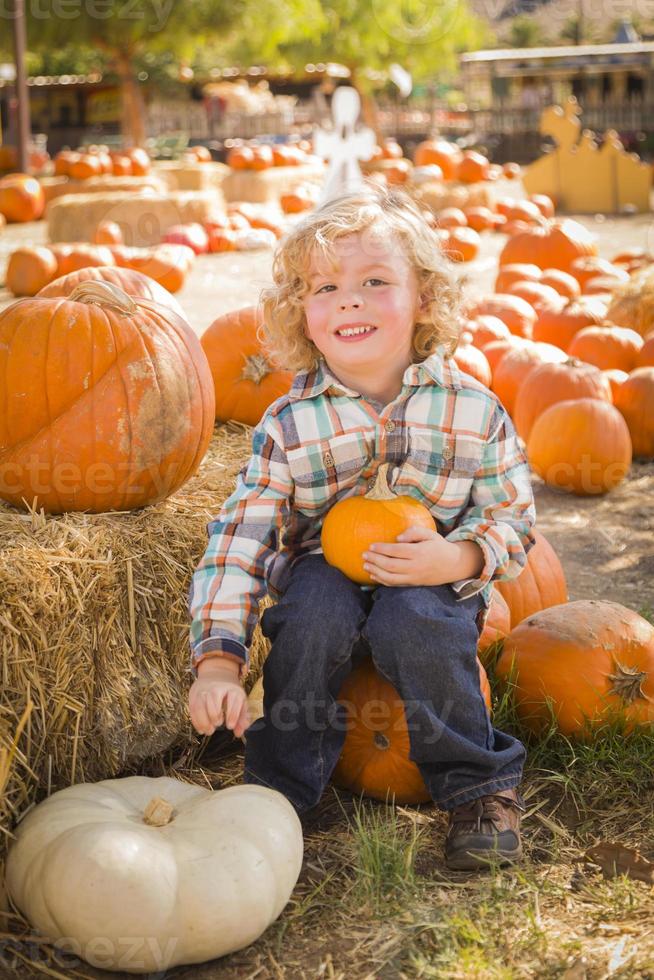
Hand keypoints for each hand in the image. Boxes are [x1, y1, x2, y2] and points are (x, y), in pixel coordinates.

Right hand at [189, 660, 249, 737]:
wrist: (216, 673)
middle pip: (214, 697)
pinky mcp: (194, 694)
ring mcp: (204, 690)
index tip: (230, 726)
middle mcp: (218, 687)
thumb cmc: (230, 692)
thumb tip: (238, 733)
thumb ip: (242, 718)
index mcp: (233, 688)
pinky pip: (193, 708)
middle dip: (215, 715)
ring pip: (200, 704)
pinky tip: (201, 729)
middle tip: (218, 725)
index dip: (232, 714)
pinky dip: (196, 721)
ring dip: (204, 720)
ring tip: (209, 730)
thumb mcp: (240, 701)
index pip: (234, 698)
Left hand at [362, 526, 483, 587]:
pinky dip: (383, 581)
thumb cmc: (439, 546)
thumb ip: (414, 532)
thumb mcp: (430, 534)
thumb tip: (398, 538)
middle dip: (375, 560)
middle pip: (391, 565)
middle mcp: (416, 567)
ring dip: (376, 572)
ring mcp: (414, 577)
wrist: (453, 565)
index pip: (397, 551)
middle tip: (364, 555)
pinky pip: (395, 584)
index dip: (382, 549)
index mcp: (420, 552)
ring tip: (365, 565)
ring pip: (391, 578)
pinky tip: (374, 576)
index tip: (371, 545)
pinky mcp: (413, 584)